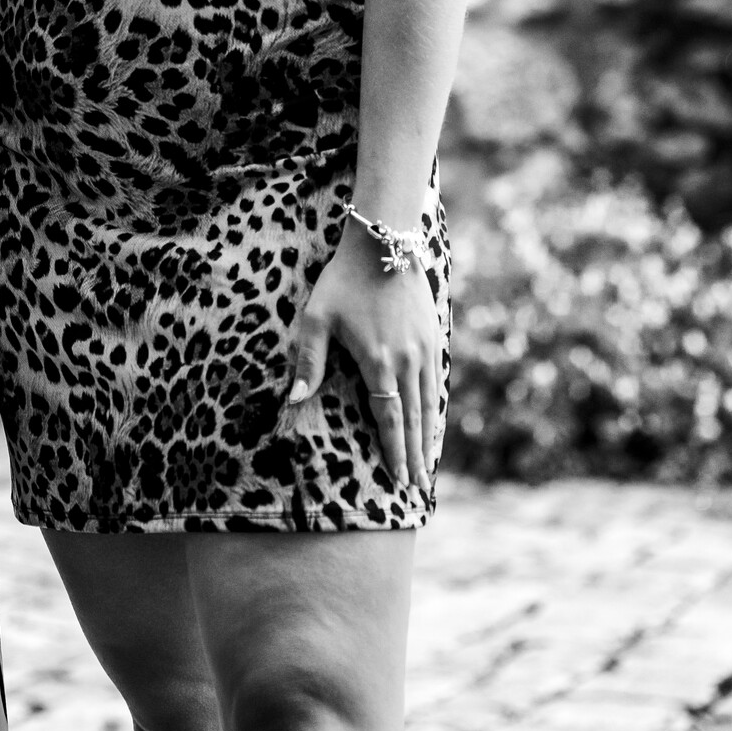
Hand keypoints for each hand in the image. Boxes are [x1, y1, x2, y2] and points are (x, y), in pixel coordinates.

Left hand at [285, 218, 442, 489]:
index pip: (389, 418)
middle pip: (414, 419)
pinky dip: (436, 411)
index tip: (397, 479)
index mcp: (378, 360)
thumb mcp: (318, 317)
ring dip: (429, 439)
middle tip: (418, 488)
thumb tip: (294, 400)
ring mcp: (424, 350)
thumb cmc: (343, 280)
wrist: (383, 242)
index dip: (394, 450)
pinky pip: (437, 384)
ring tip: (429, 468)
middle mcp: (407, 361)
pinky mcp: (433, 337)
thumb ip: (309, 361)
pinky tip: (435, 426)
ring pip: (429, 405)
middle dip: (415, 456)